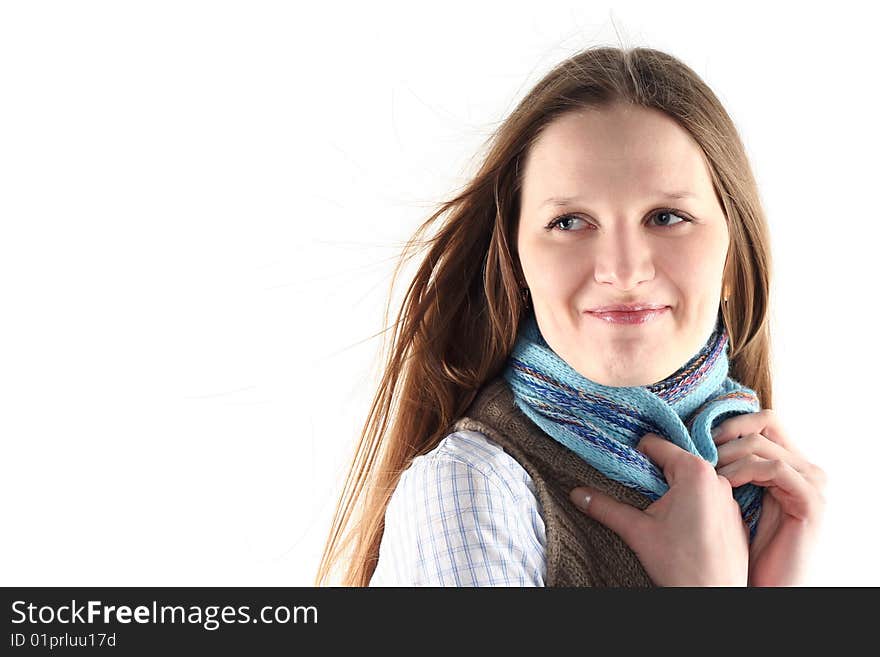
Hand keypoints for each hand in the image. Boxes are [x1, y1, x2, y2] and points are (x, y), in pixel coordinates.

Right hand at [569, 433, 748, 585]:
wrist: (715, 598)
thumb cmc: (682, 566)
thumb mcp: (637, 531)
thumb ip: (605, 507)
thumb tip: (577, 494)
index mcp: (694, 471)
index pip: (655, 444)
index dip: (634, 457)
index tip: (626, 477)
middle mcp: (717, 478)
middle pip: (673, 463)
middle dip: (655, 478)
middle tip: (642, 501)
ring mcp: (729, 498)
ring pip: (691, 482)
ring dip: (675, 493)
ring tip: (664, 519)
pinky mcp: (735, 517)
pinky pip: (709, 500)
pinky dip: (694, 508)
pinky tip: (685, 531)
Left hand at [712, 409, 826, 585]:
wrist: (768, 583)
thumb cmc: (748, 545)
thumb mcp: (738, 496)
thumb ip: (733, 467)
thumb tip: (696, 440)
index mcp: (790, 463)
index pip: (764, 420)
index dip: (729, 422)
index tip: (697, 436)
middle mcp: (806, 468)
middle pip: (766, 421)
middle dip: (727, 432)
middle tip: (700, 449)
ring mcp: (812, 483)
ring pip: (763, 444)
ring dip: (727, 453)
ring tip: (706, 470)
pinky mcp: (811, 501)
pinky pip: (774, 469)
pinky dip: (743, 470)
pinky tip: (723, 483)